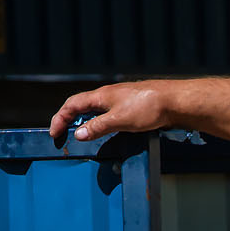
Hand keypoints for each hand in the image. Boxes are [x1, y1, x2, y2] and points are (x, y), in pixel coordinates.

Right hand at [48, 81, 172, 146]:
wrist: (174, 101)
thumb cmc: (148, 107)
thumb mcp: (118, 120)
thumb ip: (97, 127)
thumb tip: (79, 134)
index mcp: (101, 96)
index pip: (72, 105)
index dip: (60, 118)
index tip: (54, 133)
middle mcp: (108, 95)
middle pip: (81, 106)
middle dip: (69, 119)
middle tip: (63, 134)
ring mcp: (120, 100)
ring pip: (95, 109)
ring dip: (85, 121)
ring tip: (81, 135)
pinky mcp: (132, 106)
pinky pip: (109, 113)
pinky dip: (100, 122)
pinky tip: (106, 131)